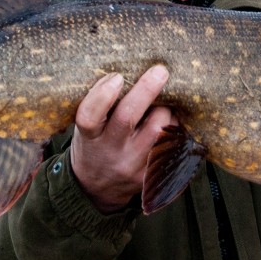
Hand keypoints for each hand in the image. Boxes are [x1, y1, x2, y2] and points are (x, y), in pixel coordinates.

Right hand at [70, 65, 174, 213]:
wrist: (96, 189)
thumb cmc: (93, 145)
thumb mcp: (86, 129)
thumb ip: (101, 106)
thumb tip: (129, 70)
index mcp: (89, 138)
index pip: (89, 116)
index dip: (102, 95)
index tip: (116, 76)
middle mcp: (110, 152)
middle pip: (127, 118)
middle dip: (146, 91)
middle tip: (160, 71)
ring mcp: (131, 166)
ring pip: (158, 130)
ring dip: (166, 110)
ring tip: (165, 102)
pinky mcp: (150, 175)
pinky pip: (171, 145)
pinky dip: (174, 128)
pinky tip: (171, 121)